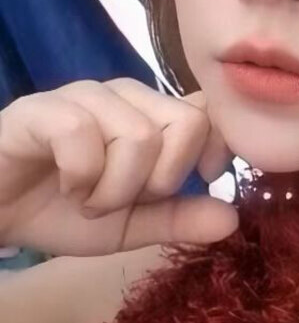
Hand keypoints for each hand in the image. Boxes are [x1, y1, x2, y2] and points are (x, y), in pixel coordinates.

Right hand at [0, 78, 236, 255]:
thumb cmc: (62, 210)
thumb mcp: (130, 227)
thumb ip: (179, 219)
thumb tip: (233, 219)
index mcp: (153, 115)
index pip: (209, 112)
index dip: (217, 148)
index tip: (206, 179)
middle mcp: (126, 96)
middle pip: (185, 125)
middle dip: (161, 181)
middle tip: (121, 201)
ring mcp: (85, 95)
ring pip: (140, 135)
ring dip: (114, 188)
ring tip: (86, 199)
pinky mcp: (42, 108)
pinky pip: (84, 135)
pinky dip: (80, 177)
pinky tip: (65, 187)